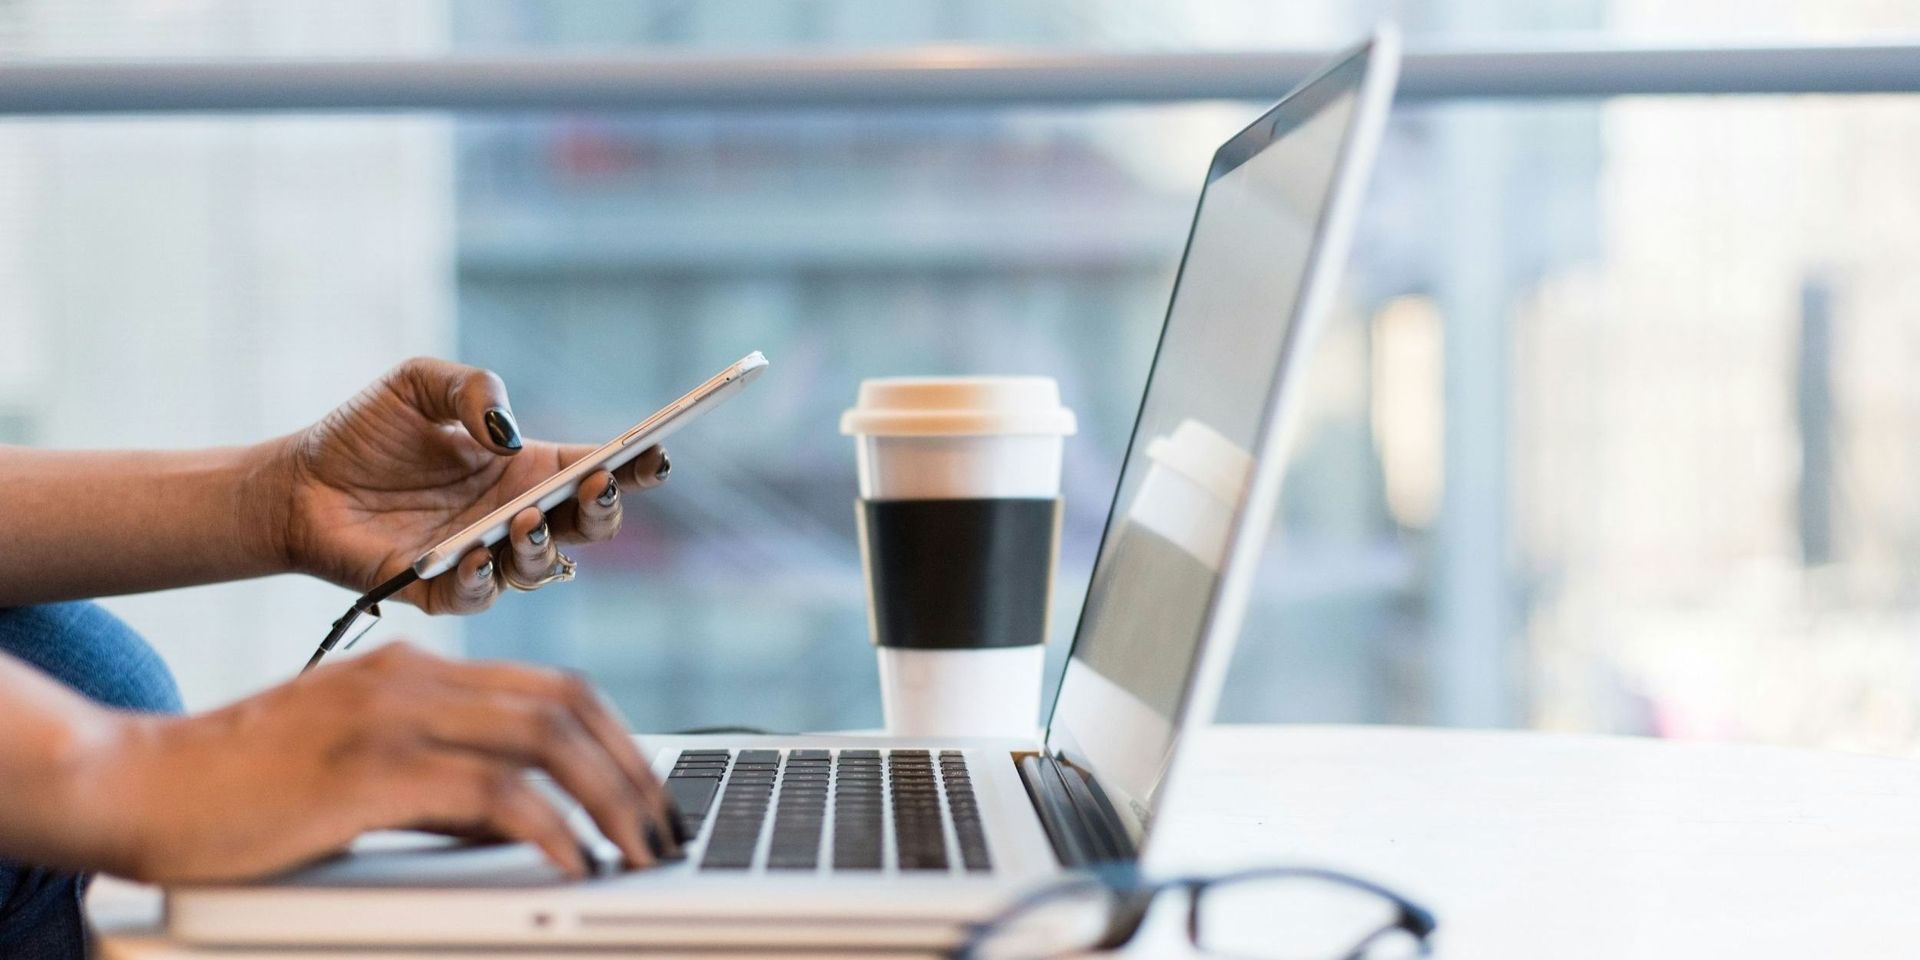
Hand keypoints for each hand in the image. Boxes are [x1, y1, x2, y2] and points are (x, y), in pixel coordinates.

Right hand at [94, 643, 678, 882]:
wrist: (136, 784)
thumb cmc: (242, 789)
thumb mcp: (360, 770)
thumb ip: (441, 783)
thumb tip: (522, 822)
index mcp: (417, 670)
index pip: (553, 686)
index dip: (618, 738)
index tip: (649, 792)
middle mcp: (414, 678)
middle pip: (567, 704)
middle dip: (633, 770)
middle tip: (664, 829)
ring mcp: (392, 716)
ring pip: (546, 739)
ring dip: (610, 799)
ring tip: (639, 852)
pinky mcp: (369, 769)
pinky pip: (492, 793)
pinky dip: (549, 828)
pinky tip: (573, 863)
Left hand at [274, 358, 671, 612]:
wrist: (296, 483)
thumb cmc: (364, 433)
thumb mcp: (419, 383)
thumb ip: (471, 389)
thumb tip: (507, 433)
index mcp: (526, 469)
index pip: (597, 470)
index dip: (634, 465)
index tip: (654, 452)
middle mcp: (515, 517)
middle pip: (588, 527)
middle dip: (604, 510)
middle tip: (596, 486)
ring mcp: (483, 557)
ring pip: (542, 569)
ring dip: (544, 546)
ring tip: (525, 519)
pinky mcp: (439, 591)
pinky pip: (478, 596)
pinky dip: (483, 579)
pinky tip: (475, 553)